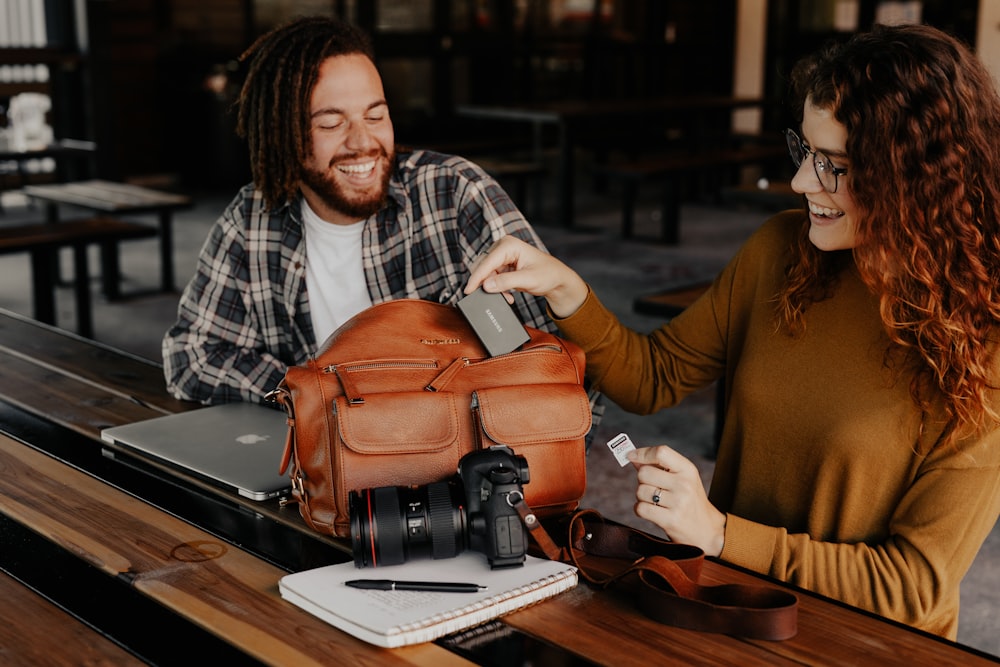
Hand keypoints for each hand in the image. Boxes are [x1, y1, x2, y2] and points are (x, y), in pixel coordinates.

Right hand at [465, 236, 588, 318]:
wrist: (557, 280)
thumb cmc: (548, 274)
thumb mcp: (528, 279)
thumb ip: (506, 282)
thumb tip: (486, 285)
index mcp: (509, 244)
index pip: (487, 261)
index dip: (477, 277)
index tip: (468, 291)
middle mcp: (503, 247)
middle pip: (483, 267)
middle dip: (486, 284)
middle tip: (494, 297)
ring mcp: (501, 257)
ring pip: (486, 275)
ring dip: (493, 288)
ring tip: (507, 297)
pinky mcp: (502, 266)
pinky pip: (491, 279)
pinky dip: (496, 289)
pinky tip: (507, 296)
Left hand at [628, 445, 725, 556]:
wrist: (706, 530)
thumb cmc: (690, 501)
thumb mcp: (681, 478)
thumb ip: (658, 466)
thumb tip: (632, 456)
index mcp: (688, 469)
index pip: (661, 452)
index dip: (642, 453)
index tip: (631, 456)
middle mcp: (684, 484)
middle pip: (644, 473)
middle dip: (643, 481)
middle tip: (654, 488)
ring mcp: (678, 502)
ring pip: (640, 491)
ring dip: (642, 497)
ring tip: (656, 502)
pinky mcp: (671, 520)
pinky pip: (641, 508)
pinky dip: (641, 510)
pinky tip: (653, 512)